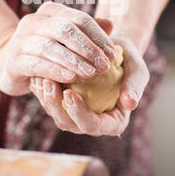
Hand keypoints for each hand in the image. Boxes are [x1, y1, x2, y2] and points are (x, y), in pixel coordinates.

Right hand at [0, 2, 115, 95]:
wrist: (10, 65)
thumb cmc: (47, 50)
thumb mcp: (66, 39)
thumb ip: (87, 31)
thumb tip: (111, 24)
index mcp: (50, 11)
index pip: (79, 19)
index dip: (98, 36)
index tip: (112, 54)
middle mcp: (33, 21)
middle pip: (65, 30)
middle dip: (88, 48)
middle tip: (105, 65)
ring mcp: (21, 40)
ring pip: (51, 47)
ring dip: (74, 61)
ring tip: (91, 73)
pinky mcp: (14, 61)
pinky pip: (36, 64)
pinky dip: (55, 70)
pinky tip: (70, 78)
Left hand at [29, 35, 148, 136]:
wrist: (111, 49)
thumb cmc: (127, 59)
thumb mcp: (137, 68)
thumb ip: (135, 84)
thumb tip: (130, 103)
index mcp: (113, 121)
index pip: (94, 126)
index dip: (80, 114)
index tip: (70, 94)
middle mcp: (92, 121)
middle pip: (69, 124)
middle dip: (55, 106)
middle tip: (48, 83)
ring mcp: (75, 113)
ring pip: (55, 113)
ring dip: (45, 97)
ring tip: (40, 76)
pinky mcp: (63, 102)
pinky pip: (49, 100)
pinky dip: (41, 89)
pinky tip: (37, 73)